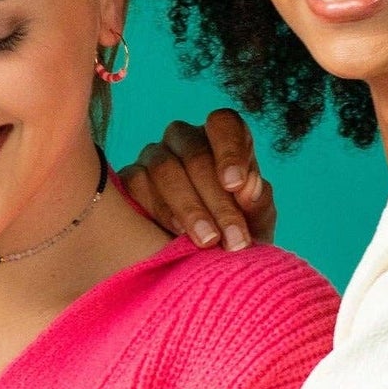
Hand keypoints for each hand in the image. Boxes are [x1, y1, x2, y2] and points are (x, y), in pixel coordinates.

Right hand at [122, 109, 277, 251]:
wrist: (203, 264)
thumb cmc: (235, 231)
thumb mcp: (257, 221)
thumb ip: (258, 201)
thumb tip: (249, 186)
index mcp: (221, 137)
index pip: (223, 124)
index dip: (229, 151)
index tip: (236, 185)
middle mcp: (185, 140)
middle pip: (195, 154)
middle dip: (217, 199)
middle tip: (234, 238)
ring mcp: (154, 157)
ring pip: (164, 168)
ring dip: (189, 208)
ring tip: (208, 241)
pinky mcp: (129, 179)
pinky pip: (136, 185)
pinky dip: (159, 210)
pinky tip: (177, 232)